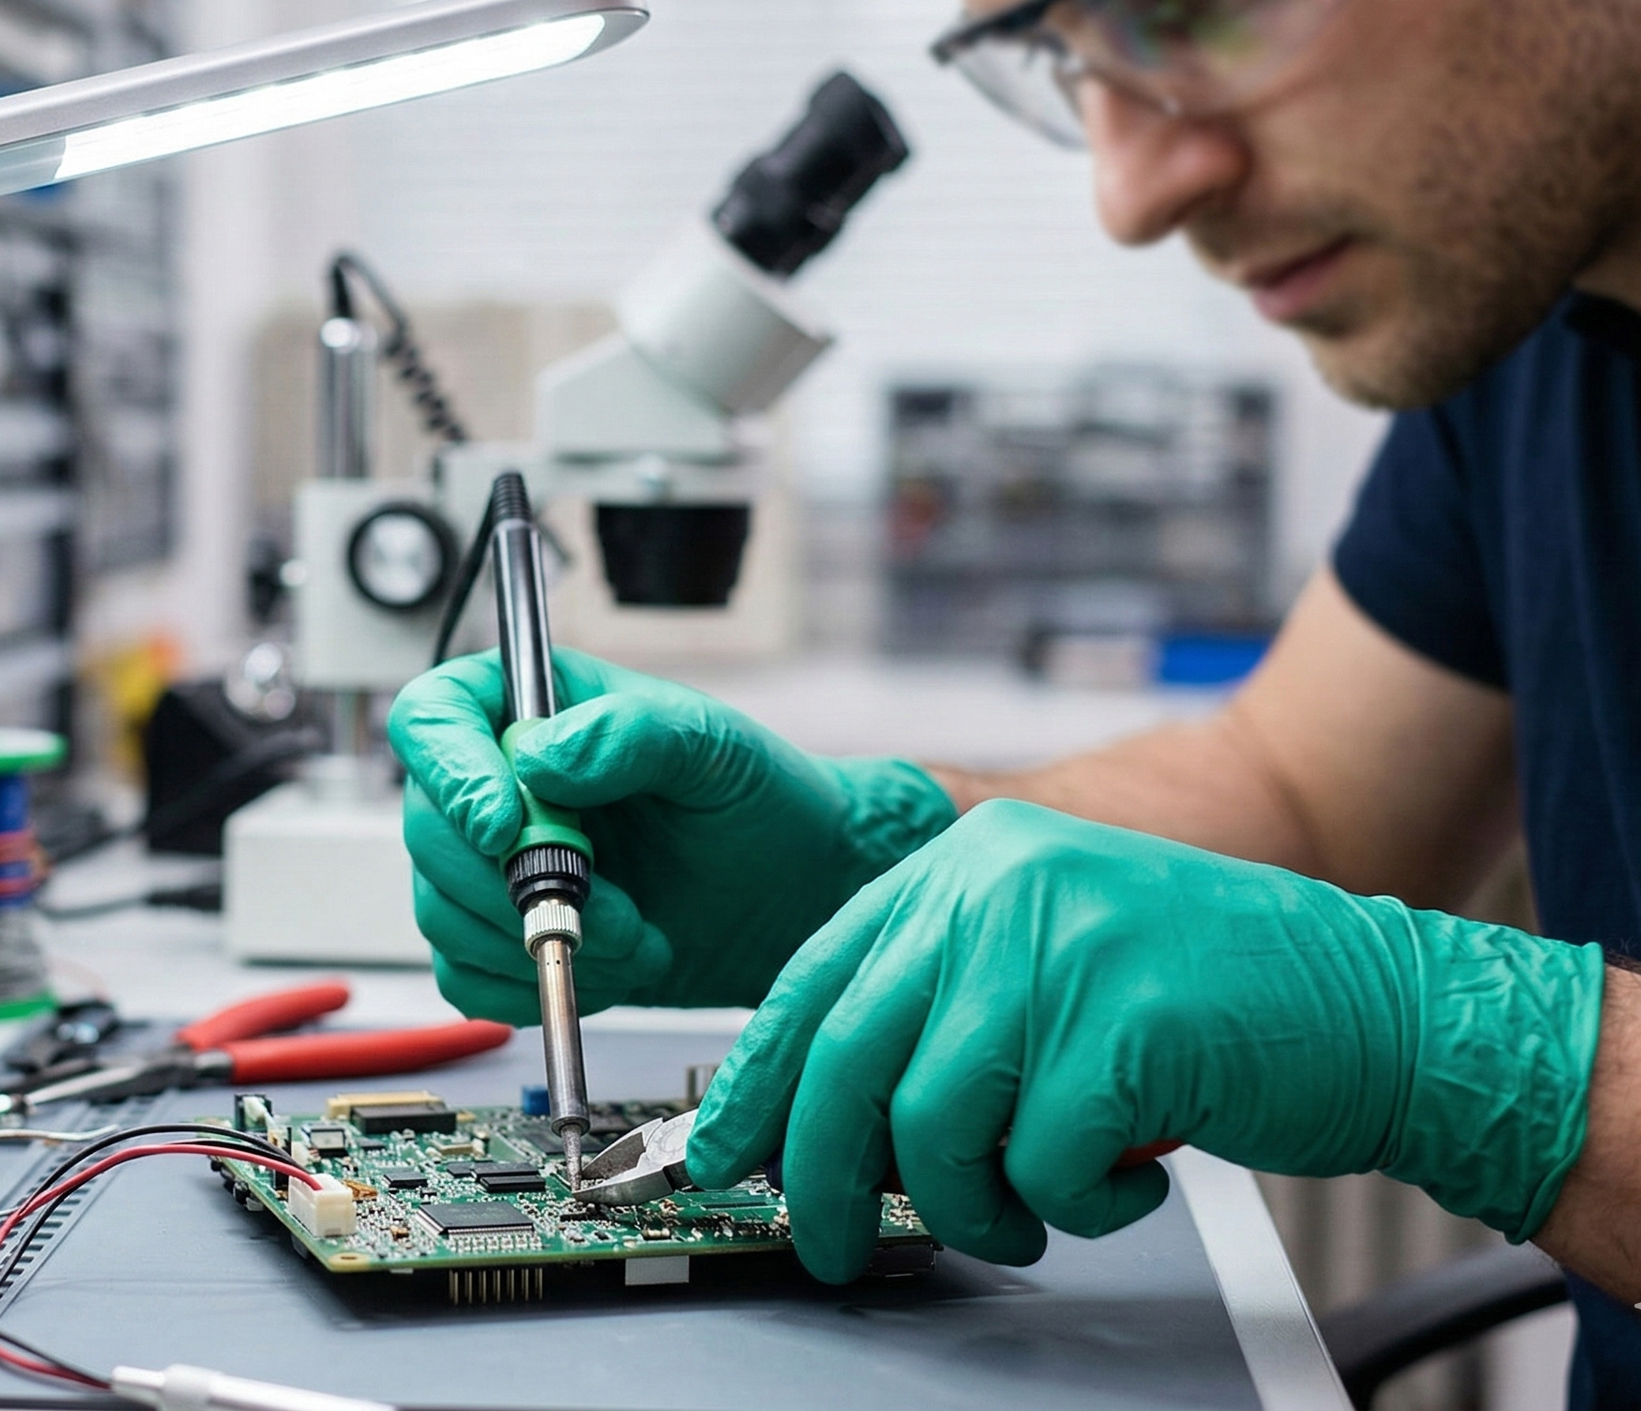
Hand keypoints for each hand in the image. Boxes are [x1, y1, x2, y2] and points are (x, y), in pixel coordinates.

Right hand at [387, 649, 955, 1023]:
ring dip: (537, 940)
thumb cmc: (757, 803)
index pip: (431, 720)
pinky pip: (466, 975)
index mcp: (531, 709)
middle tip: (609, 906)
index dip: (449, 774)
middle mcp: (496, 784)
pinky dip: (529, 985)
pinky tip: (606, 969)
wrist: (790, 898)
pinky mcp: (502, 941)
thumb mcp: (709, 747)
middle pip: (427, 829)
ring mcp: (492, 867)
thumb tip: (539, 757)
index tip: (504, 825)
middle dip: (514, 884)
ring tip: (635, 938)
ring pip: (442, 910)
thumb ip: (627, 734)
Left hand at [686, 800, 1604, 1282]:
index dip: (756, 1081)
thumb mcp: (1052, 962)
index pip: (815, 977)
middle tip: (826, 1243)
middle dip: (821, 1176)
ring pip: (930, 1124)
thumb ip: (944, 1008)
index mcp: (969, 866)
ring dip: (967, 1207)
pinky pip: (1039, 1165)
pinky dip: (1074, 1209)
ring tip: (1026, 1215)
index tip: (723, 1152)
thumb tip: (820, 1120)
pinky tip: (1123, 1185)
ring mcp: (1062, 948)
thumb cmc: (1212, 1004)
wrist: (1386, 1009)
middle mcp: (1001, 886)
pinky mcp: (1123, 1026)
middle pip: (847, 1056)